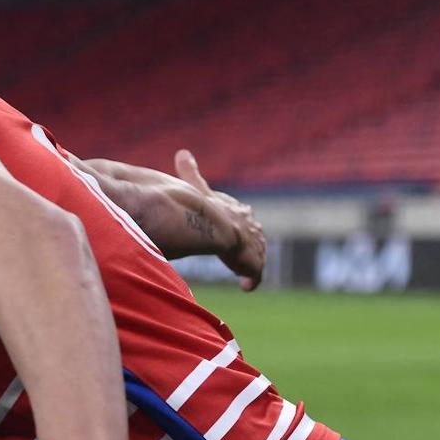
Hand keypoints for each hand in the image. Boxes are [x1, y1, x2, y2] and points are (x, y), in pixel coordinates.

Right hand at [174, 150, 264, 290]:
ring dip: (250, 264)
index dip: (238, 224)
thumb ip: (191, 172)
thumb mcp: (197, 188)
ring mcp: (255, 247)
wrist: (218, 226)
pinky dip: (250, 281)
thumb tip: (181, 151)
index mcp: (240, 211)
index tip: (233, 231)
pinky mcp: (254, 264)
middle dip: (250, 245)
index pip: (243, 216)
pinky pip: (255, 275)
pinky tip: (245, 287)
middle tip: (240, 254)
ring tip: (242, 274)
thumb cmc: (207, 208)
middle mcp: (252, 228)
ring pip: (257, 256)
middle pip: (255, 236)